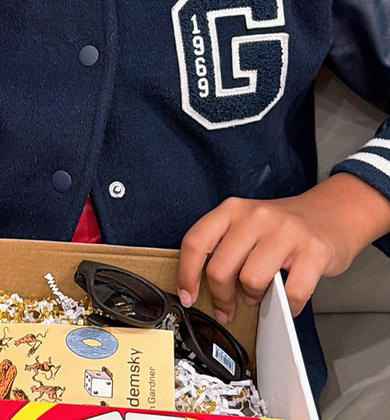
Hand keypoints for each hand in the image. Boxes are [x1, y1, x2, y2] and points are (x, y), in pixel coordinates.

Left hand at [177, 173, 389, 318]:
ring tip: (257, 297)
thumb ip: (226, 246)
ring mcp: (286, 231)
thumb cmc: (282, 227)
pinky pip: (292, 292)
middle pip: (221, 267)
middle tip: (227, 308)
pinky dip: (287, 307)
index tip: (187, 297)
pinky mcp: (313, 250)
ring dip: (252, 298)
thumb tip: (201, 286)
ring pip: (252, 279)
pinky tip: (287, 304)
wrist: (331, 213)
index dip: (186, 274)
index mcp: (233, 209)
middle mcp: (256, 216)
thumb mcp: (247, 224)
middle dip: (220, 297)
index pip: (196, 241)